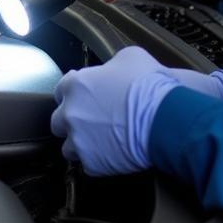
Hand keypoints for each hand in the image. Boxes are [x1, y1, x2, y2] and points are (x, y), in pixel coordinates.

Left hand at [50, 46, 222, 174]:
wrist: (164, 117)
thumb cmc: (149, 84)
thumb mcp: (129, 57)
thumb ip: (110, 65)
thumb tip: (111, 71)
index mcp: (75, 85)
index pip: (61, 91)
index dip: (74, 95)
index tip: (85, 99)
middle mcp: (70, 113)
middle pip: (59, 121)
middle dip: (73, 121)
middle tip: (92, 122)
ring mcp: (78, 140)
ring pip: (69, 147)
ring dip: (82, 144)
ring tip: (102, 143)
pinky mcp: (91, 163)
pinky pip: (87, 164)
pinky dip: (98, 161)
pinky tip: (112, 154)